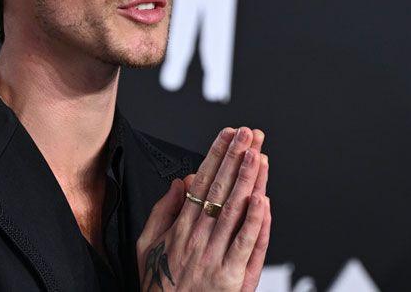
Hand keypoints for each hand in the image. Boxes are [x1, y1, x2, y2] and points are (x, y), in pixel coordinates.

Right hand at [136, 127, 270, 290]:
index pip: (202, 182)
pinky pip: (247, 244)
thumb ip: (163, 212)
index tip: (229, 136)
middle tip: (249, 134)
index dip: (217, 156)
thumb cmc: (160, 286)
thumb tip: (179, 182)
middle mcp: (198, 238)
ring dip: (247, 180)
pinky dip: (255, 220)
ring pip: (235, 210)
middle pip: (220, 189)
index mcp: (180, 228)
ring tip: (257, 155)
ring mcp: (215, 256)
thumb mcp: (148, 245)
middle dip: (235, 158)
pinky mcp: (232, 277)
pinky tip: (262, 199)